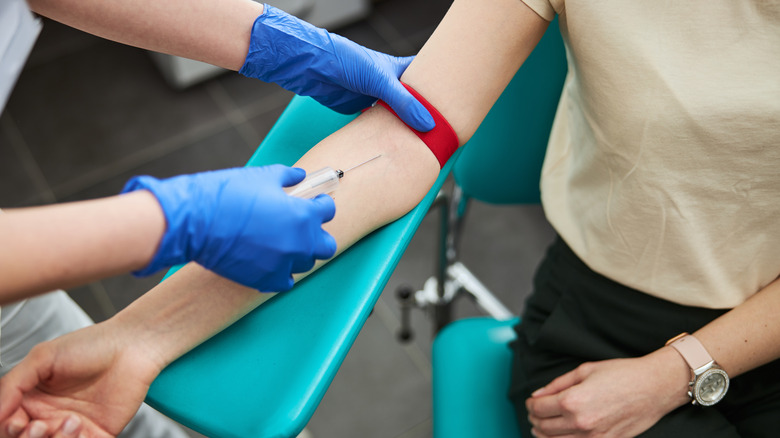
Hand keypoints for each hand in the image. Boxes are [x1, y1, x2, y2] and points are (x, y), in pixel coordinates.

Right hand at [0, 322, 160, 437]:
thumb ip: (13, 385)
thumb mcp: (42, 358)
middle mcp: (50, 417)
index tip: (18, 419)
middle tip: (40, 425)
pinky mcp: (99, 435)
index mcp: (32, 400)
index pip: (8, 425)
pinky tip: (81, 427)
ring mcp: (74, 428)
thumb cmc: (89, 346)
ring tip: (70, 421)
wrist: (132, 347)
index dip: (9, 428)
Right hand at [122, 165, 336, 291]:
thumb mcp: (262, 177)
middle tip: (303, 227)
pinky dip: (282, 272)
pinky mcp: (266, 280)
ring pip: (306, 263)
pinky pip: (286, 281)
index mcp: (302, 215)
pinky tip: (272, 261)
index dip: (321, 204)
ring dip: (299, 252)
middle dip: (318, 235)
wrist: (196, 222)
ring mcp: (284, 264)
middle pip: (326, 246)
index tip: (314, 202)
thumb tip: (300, 176)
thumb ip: (287, 177)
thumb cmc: (228, 195)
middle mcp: (299, 243)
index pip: (328, 211)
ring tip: (282, 242)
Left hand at [239, 4, 434, 131]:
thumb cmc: (344, 60)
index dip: (443, 89)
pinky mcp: (362, 111)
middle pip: (415, 102)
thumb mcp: (379, 79)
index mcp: (399, 69)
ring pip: (398, 116)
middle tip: (447, 131)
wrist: (312, 67)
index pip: (428, 78)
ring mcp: (376, 98)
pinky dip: (390, 135)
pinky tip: (399, 146)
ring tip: (427, 143)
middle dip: (428, 115)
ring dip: (408, 128)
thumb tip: (428, 124)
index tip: (460, 103)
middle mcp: (390, 84)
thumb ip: (404, 102)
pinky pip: (381, 125)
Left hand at [525, 348, 690, 436]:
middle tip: (534, 413)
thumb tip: (538, 394)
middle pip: (544, 427)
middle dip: (534, 419)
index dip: (531, 405)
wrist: (654, 387)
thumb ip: (557, 384)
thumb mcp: (585, 370)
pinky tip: (560, 436)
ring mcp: (593, 437)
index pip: (538, 409)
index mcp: (572, 401)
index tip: (532, 402)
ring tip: (542, 427)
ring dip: (544, 434)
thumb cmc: (622, 374)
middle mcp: (580, 422)